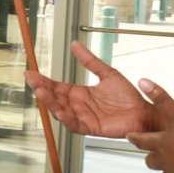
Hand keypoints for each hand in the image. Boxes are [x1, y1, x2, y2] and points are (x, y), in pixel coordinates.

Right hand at [26, 42, 160, 137]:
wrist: (142, 111)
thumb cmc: (128, 96)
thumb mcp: (107, 73)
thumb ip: (90, 60)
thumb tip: (75, 44)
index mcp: (80, 93)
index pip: (57, 86)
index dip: (43, 80)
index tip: (31, 73)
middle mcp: (78, 105)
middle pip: (55, 98)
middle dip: (42, 90)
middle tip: (33, 81)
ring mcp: (82, 117)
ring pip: (60, 111)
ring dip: (50, 103)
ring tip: (41, 92)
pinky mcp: (90, 128)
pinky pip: (74, 125)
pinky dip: (65, 119)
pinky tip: (59, 111)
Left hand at [127, 81, 173, 172]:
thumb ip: (162, 99)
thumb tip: (144, 84)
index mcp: (161, 144)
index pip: (142, 140)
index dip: (135, 137)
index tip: (129, 136)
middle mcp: (164, 161)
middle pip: (151, 159)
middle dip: (150, 155)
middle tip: (151, 152)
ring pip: (165, 171)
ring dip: (168, 166)